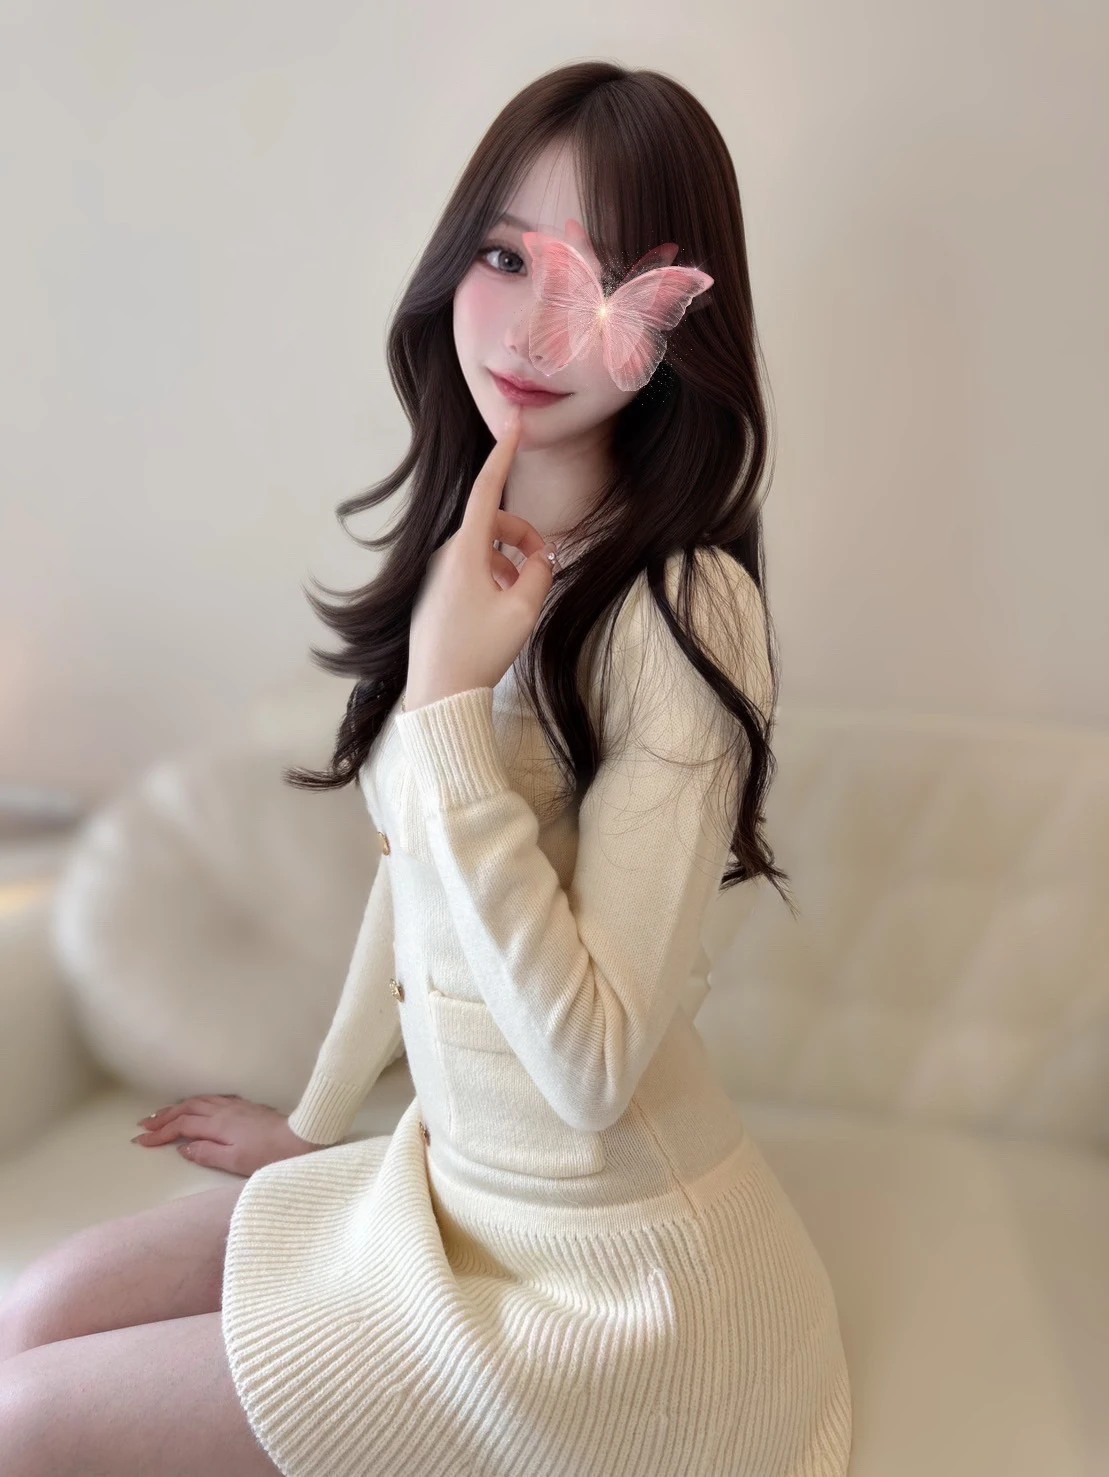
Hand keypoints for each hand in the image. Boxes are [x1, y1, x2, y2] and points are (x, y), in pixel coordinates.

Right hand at [131, 1093, 320, 1177]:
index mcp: (217, 1125)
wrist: (299, 1139)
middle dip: (163, 1117)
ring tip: (162, 1113)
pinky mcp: (245, 1106)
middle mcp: (223, 1111)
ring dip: (177, 1107)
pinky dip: (196, 1102)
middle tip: (144, 1125)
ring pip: (199, 1101)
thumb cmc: (268, 1155)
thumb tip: (183, 1148)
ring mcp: (235, 1106)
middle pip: (186, 1109)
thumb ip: (206, 1153)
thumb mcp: (234, 1161)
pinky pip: (213, 1099)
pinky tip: (197, 1105)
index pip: (181, 1127)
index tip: (141, 1141)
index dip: (160, 1133)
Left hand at [405, 405, 554, 708]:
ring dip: (508, 563)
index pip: (487, 491)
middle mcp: (445, 557)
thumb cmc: (478, 652)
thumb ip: (540, 574)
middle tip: (543, 567)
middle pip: (491, 525)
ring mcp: (436, 576)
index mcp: (464, 552)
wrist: (438, 693)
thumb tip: (542, 559)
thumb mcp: (522, 611)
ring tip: (521, 597)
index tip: (513, 424)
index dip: (503, 456)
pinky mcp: (434, 595)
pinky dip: (493, 578)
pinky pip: (469, 571)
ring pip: (482, 551)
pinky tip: (501, 611)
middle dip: (521, 537)